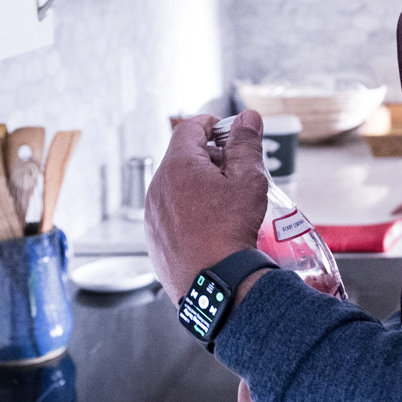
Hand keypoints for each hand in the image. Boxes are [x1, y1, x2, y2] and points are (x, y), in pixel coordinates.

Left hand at [146, 111, 268, 301]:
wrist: (215, 283)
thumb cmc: (231, 230)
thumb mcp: (248, 180)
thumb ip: (246, 144)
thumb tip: (247, 118)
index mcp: (178, 165)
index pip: (190, 128)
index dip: (214, 125)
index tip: (231, 135)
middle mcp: (158, 186)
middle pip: (183, 157)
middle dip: (211, 158)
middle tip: (237, 173)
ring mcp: (153, 213)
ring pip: (176, 186)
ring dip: (199, 186)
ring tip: (226, 204)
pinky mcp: (154, 237)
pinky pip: (171, 212)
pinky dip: (189, 210)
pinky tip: (212, 227)